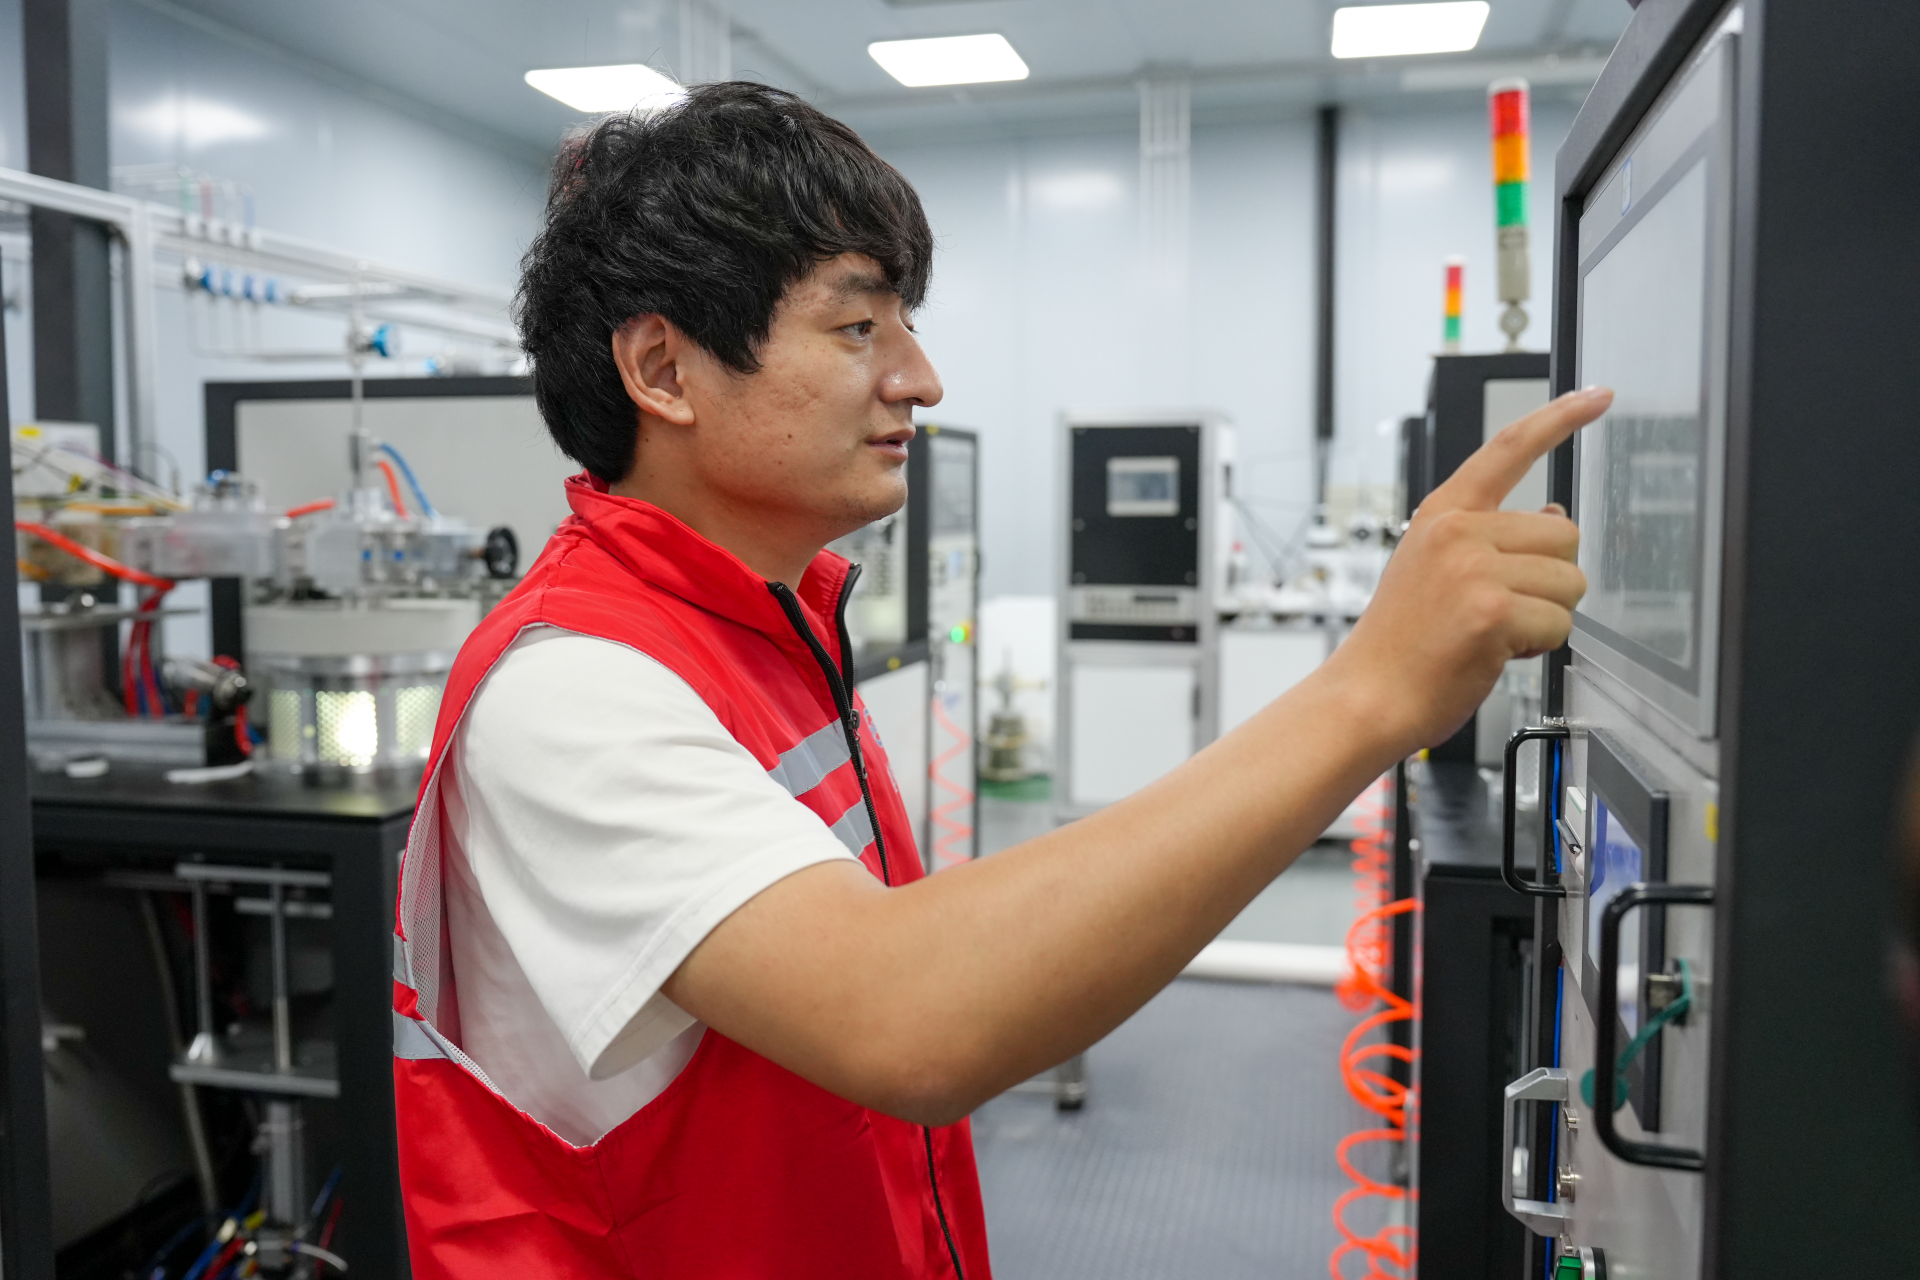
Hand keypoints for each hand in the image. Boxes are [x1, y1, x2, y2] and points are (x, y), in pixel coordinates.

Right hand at [1326, 386, 1611, 754]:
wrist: (1368, 695)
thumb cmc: (1401, 644)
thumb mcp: (1434, 570)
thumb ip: (1490, 538)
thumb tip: (1555, 516)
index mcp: (1442, 515)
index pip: (1509, 448)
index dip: (1560, 418)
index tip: (1598, 396)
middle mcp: (1458, 532)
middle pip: (1564, 533)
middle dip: (1551, 578)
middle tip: (1505, 608)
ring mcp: (1474, 568)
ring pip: (1569, 582)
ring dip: (1546, 616)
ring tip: (1494, 632)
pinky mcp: (1492, 610)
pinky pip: (1559, 625)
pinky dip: (1538, 648)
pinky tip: (1496, 652)